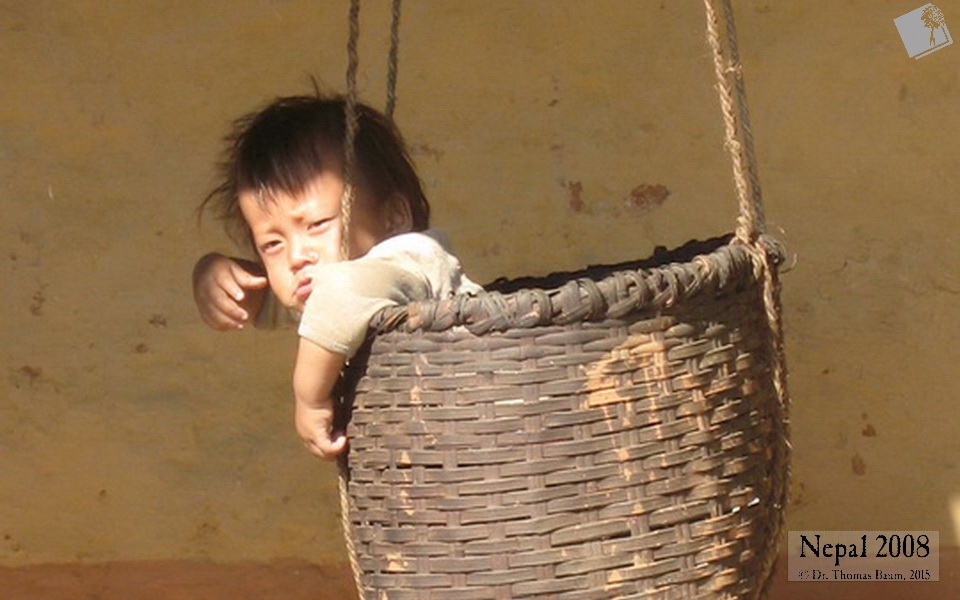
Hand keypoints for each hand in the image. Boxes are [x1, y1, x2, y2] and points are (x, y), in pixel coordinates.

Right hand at [192, 253, 268, 329]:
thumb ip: (248, 278)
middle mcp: (206, 286)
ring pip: (212, 312)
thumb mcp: (237, 270)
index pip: (223, 281)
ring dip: (226, 321)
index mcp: (216, 273)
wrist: (206, 273)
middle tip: (246, 317)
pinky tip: (234, 326)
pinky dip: (221, 325)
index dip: (232, 290)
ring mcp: (201, 299)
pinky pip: (209, 320)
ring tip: (241, 325)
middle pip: (217, 300)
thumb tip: (264, 281)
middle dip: (231, 310)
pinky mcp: (202, 309)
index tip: (242, 297)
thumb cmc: (227, 272)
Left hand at [293, 338, 348, 459]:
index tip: (339, 437)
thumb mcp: (325, 401)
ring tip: (345, 440)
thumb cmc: (318, 392)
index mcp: (304, 427)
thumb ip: (330, 402)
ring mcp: (309, 436)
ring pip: (323, 453)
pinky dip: (337, 447)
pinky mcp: (317, 435)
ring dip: (335, 450)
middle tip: (344, 441)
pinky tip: (344, 440)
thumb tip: (339, 390)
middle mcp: (304, 434)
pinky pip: (328, 449)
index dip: (327, 444)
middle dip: (331, 451)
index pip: (314, 443)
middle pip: (318, 452)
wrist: (311, 389)